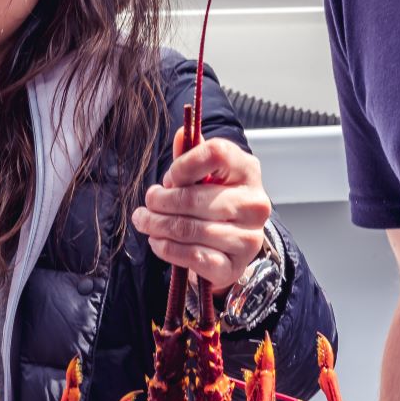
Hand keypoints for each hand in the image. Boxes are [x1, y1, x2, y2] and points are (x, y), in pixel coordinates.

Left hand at [130, 135, 270, 294]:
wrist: (231, 245)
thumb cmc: (214, 202)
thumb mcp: (204, 175)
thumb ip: (192, 155)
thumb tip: (182, 134)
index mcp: (248, 171)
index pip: (216, 154)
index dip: (184, 164)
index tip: (169, 177)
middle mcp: (255, 204)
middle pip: (194, 198)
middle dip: (160, 202)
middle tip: (147, 204)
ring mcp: (248, 238)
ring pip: (189, 229)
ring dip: (157, 225)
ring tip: (145, 221)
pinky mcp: (234, 266)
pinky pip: (192, 256)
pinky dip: (167, 249)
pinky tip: (158, 241)